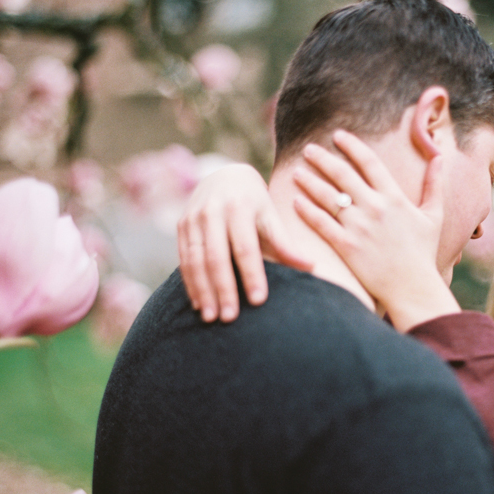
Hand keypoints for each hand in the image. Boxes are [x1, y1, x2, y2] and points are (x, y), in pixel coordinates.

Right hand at [178, 163, 312, 322]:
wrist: (225, 175)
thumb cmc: (255, 201)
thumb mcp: (271, 215)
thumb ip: (285, 242)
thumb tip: (311, 267)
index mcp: (240, 207)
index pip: (246, 247)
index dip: (252, 274)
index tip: (259, 301)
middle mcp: (212, 211)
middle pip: (217, 257)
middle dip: (223, 289)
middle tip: (230, 318)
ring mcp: (193, 218)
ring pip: (195, 260)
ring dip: (202, 291)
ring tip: (210, 317)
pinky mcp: (181, 226)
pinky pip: (183, 259)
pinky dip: (190, 283)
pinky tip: (197, 303)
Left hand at [293, 130, 459, 331]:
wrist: (413, 288)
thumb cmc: (423, 253)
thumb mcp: (434, 216)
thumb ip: (434, 185)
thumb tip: (439, 157)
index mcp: (395, 198)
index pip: (370, 162)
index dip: (352, 146)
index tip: (337, 135)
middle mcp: (375, 208)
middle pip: (343, 175)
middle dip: (323, 158)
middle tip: (308, 148)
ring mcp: (359, 228)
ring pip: (328, 197)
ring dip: (310, 181)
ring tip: (297, 172)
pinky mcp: (347, 247)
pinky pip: (322, 224)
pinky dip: (307, 211)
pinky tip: (296, 201)